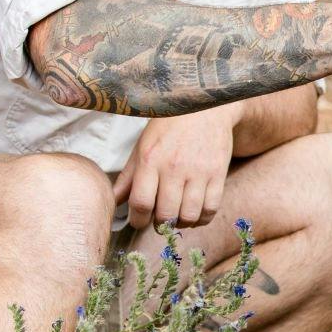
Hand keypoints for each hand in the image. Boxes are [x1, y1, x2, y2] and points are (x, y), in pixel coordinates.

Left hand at [114, 103, 237, 230]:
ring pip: (189, 216)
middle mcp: (174, 167)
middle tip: (159, 219)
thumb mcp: (142, 147)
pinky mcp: (218, 174)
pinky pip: (210, 209)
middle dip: (159, 224)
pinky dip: (202, 219)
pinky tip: (195, 212)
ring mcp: (198, 172)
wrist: (204, 107)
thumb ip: (128, 177)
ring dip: (181, 223)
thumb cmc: (168, 127)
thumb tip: (113, 201)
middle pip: (165, 214)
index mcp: (150, 160)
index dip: (138, 220)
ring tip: (178, 216)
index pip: (141, 203)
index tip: (139, 220)